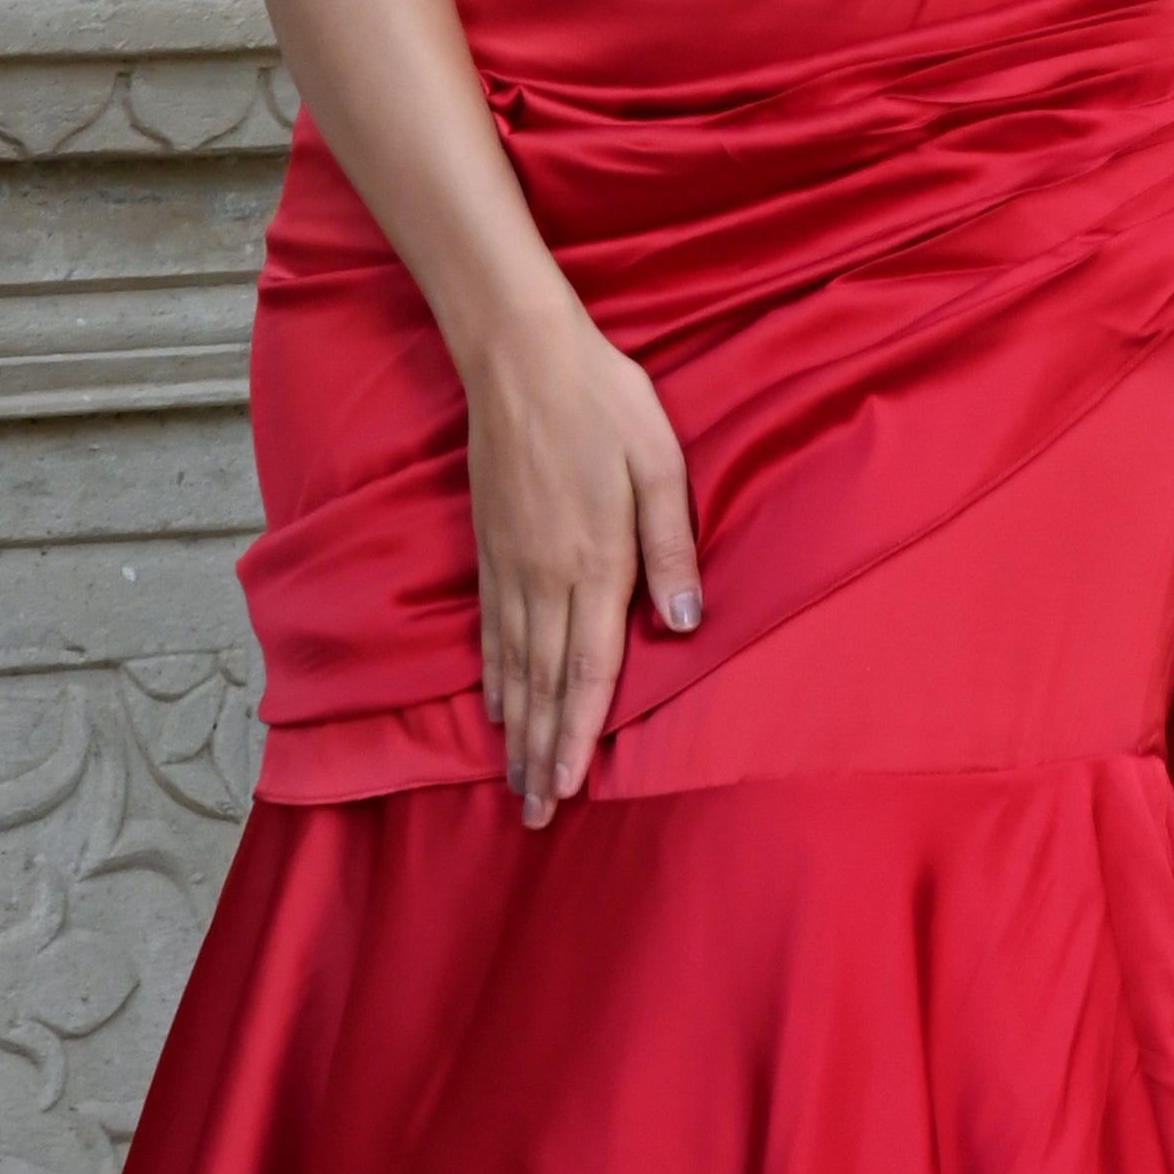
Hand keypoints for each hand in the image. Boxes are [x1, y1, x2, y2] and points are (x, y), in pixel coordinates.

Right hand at [461, 287, 702, 827]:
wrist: (519, 356)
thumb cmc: (603, 403)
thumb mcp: (658, 464)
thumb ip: (672, 548)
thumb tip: (686, 625)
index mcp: (592, 563)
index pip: (585, 670)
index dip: (576, 736)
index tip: (566, 791)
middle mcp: (543, 577)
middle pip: (540, 684)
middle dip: (538, 755)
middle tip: (533, 817)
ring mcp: (509, 565)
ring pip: (510, 666)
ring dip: (512, 730)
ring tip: (513, 782)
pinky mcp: (490, 548)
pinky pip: (488, 630)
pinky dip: (489, 677)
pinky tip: (491, 705)